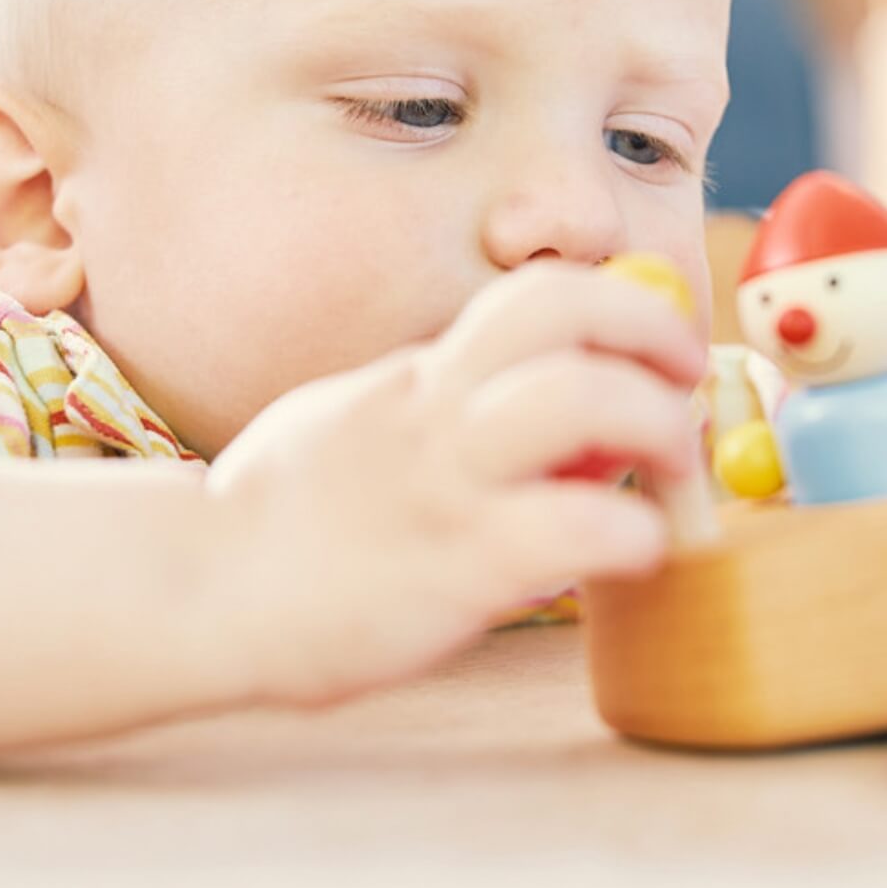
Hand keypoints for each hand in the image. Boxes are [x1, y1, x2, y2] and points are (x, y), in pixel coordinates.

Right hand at [204, 262, 706, 704]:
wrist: (201, 590)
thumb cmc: (276, 520)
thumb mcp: (351, 427)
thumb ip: (431, 409)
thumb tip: (512, 410)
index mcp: (418, 379)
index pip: (537, 297)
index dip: (622, 309)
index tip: (659, 352)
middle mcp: (437, 410)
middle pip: (569, 314)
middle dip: (654, 336)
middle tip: (685, 390)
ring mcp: (449, 482)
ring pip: (584, 400)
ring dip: (658, 426)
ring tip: (671, 474)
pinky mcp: (461, 565)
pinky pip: (583, 527)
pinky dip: (635, 535)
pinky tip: (632, 557)